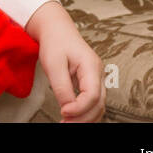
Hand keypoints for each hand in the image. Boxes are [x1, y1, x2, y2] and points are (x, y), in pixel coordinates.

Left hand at [25, 1, 105, 122]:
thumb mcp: (53, 63)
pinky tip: (72, 117)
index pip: (92, 94)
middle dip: (83, 117)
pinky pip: (92, 102)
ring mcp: (96, 78)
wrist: (56, 29)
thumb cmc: (55, 42)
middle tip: (64, 124)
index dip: (79, 108)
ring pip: (98, 105)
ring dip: (85, 117)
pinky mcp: (89, 82)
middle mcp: (98, 74)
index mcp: (91, 66)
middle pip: (98, 103)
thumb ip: (61, 86)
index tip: (63, 112)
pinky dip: (84, 112)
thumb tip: (67, 108)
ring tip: (66, 123)